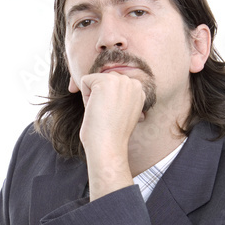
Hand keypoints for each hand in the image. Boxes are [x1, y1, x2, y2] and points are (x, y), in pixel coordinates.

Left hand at [69, 71, 145, 199]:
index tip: (113, 116)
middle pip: (104, 79)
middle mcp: (133, 82)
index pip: (114, 83)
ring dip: (92, 96)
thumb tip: (110, 95)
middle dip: (100, 96)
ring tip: (102, 112)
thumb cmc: (112, 134)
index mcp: (139, 90)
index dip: (107, 100)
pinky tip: (95, 109)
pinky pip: (84, 81)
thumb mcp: (124, 112)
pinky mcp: (105, 81)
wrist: (108, 145)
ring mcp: (121, 80)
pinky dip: (84, 96)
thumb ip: (122, 98)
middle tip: (107, 115)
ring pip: (95, 80)